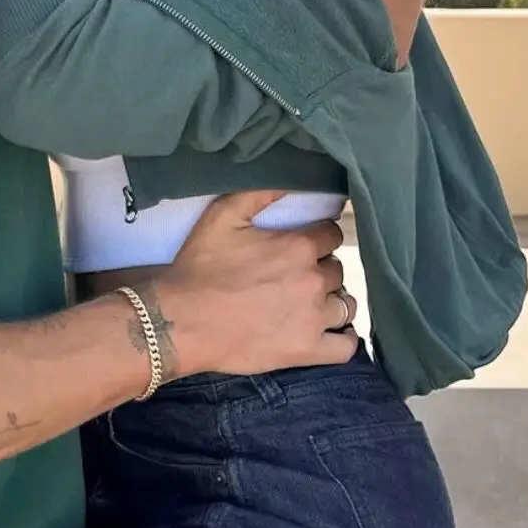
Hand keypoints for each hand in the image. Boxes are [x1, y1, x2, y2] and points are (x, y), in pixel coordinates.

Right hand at [150, 191, 356, 378]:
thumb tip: (294, 176)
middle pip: (338, 270)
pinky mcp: (308, 350)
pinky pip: (346, 347)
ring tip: (312, 302)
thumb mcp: (223, 215)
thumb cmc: (200, 267)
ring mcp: (314, 318)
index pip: (331, 235)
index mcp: (298, 247)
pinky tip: (334, 331)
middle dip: (321, 268)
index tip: (305, 244)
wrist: (182, 320)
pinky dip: (345, 338)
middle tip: (297, 275)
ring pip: (345, 304)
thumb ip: (261, 193)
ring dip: (332, 299)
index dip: (319, 237)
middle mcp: (314, 281)